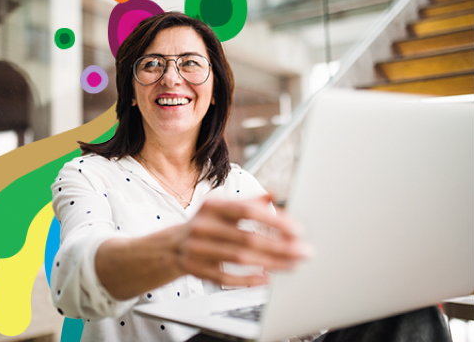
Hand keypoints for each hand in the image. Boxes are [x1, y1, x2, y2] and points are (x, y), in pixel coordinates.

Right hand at [172, 193, 311, 286]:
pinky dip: (248, 279)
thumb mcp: (220, 208)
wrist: (169, 247)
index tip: (296, 229)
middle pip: (247, 237)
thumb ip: (248, 202)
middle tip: (304, 251)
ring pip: (240, 258)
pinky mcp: (197, 269)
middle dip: (280, 246)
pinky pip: (226, 277)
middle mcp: (203, 226)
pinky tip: (267, 278)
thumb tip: (273, 194)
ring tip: (293, 264)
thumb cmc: (203, 225)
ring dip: (271, 263)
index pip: (246, 211)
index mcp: (212, 207)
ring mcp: (198, 249)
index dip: (273, 220)